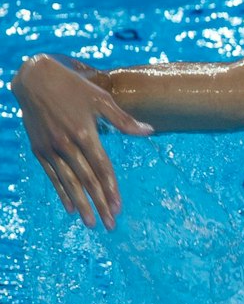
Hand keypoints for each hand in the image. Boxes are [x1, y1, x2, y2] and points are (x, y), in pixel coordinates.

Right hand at [15, 54, 152, 229]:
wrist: (34, 79)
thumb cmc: (73, 87)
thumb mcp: (101, 99)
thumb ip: (123, 120)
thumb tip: (149, 131)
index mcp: (85, 133)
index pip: (101, 168)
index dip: (111, 189)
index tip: (119, 207)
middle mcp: (66, 144)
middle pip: (87, 180)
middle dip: (99, 204)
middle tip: (110, 224)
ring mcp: (51, 148)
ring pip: (69, 182)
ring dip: (81, 204)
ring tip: (90, 223)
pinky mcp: (39, 149)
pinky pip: (52, 175)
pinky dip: (61, 192)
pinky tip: (70, 207)